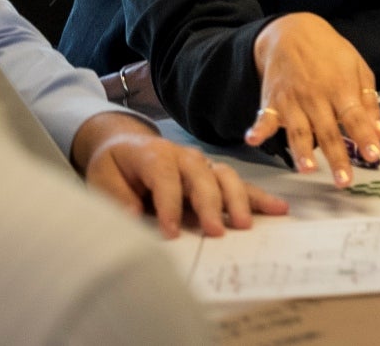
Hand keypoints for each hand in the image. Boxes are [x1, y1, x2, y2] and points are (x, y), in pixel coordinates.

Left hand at [73, 113, 287, 238]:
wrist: (125, 146)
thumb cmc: (114, 166)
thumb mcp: (102, 178)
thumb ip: (116, 197)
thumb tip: (134, 216)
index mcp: (154, 155)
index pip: (166, 179)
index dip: (169, 205)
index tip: (171, 233)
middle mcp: (184, 156)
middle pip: (203, 177)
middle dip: (211, 205)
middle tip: (217, 232)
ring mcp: (203, 164)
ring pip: (226, 177)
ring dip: (238, 200)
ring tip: (246, 224)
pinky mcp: (214, 175)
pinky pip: (239, 184)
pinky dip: (258, 197)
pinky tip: (277, 208)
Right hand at [245, 13, 379, 185]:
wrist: (292, 32)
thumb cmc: (329, 52)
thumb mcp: (358, 68)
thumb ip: (369, 102)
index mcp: (341, 88)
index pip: (355, 117)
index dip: (364, 136)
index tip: (373, 155)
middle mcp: (317, 96)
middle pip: (328, 131)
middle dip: (337, 157)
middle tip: (344, 181)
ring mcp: (293, 100)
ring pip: (299, 130)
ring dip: (302, 151)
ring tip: (308, 169)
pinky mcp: (272, 101)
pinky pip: (265, 118)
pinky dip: (258, 129)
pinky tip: (253, 139)